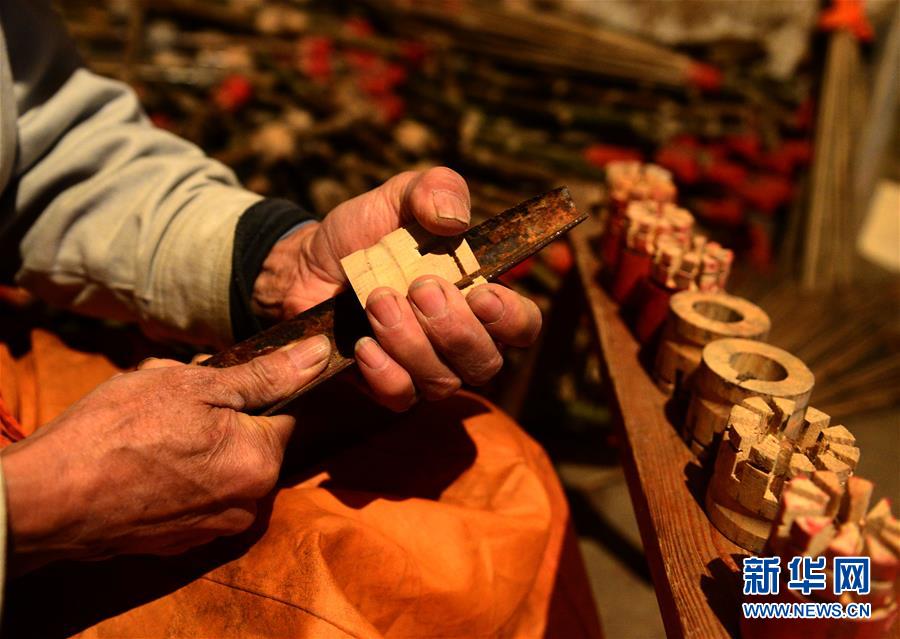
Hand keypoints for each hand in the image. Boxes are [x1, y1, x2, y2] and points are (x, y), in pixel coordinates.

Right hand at [0, 335, 330, 572]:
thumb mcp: (196, 384)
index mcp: (261, 461)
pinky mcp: (181, 542)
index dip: (251, 388)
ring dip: (198, 443)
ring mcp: (214, 528)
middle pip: (250, 439)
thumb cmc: (119, 432)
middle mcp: (248, 504)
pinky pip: (196, 494)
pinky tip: (141, 462)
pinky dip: (178, 474)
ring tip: (150, 430)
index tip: (215, 380)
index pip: (283, 411)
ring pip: (221, 465)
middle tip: (171, 401)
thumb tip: (320, 354)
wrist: (48, 501)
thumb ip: (266, 374)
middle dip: (220, 415)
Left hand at [252, 167, 541, 410]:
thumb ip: (434, 189)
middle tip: (417, 287)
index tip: (480, 294)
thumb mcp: (399, 196)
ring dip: (411, 341)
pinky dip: (384, 371)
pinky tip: (363, 342)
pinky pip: (401, 397)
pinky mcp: (386, 385)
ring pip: (443, 382)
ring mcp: (425, 368)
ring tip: (376, 299)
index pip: (522, 326)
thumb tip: (454, 217)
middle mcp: (460, 341)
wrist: (307, 263)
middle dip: (454, 328)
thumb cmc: (366, 232)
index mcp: (478, 296)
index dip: (511, 318)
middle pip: (486, 362)